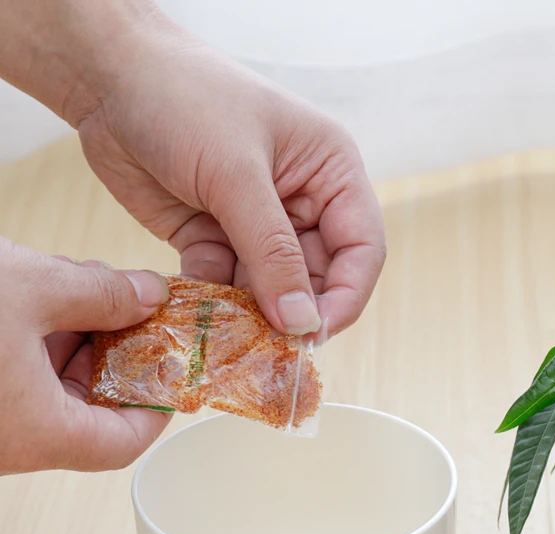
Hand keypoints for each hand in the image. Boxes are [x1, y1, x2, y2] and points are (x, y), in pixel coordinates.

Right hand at [0, 240, 170, 473]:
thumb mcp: (27, 288)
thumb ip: (100, 294)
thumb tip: (147, 294)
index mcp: (39, 434)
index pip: (125, 441)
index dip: (157, 403)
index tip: (172, 362)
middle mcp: (10, 440)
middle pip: (88, 409)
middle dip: (112, 353)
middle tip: (126, 306)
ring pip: (47, 387)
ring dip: (70, 338)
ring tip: (77, 287)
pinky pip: (11, 375)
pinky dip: (30, 337)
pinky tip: (34, 295)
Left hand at [74, 21, 385, 339]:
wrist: (105, 76)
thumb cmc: (184, 98)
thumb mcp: (236, 175)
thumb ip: (272, 255)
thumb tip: (302, 324)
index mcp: (331, 174)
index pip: (361, 250)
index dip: (346, 296)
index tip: (316, 333)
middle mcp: (304, 203)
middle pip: (319, 278)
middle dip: (296, 311)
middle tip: (273, 347)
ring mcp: (258, 225)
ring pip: (272, 290)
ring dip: (252, 315)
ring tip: (231, 336)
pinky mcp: (216, 240)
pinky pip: (227, 288)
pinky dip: (214, 305)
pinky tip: (197, 313)